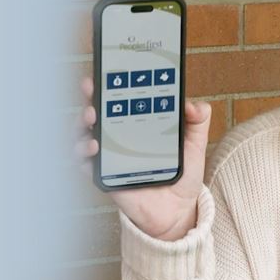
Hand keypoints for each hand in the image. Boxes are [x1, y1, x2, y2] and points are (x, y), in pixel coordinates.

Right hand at [74, 76, 211, 241]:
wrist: (178, 211)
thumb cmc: (182, 174)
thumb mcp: (194, 144)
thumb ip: (198, 121)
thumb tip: (193, 105)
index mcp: (137, 122)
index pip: (118, 97)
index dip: (109, 81)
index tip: (106, 69)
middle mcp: (117, 136)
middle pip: (95, 111)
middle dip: (89, 96)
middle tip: (91, 88)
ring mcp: (108, 155)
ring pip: (82, 134)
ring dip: (81, 123)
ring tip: (92, 119)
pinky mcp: (103, 176)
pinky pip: (83, 163)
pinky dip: (81, 154)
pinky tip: (91, 149)